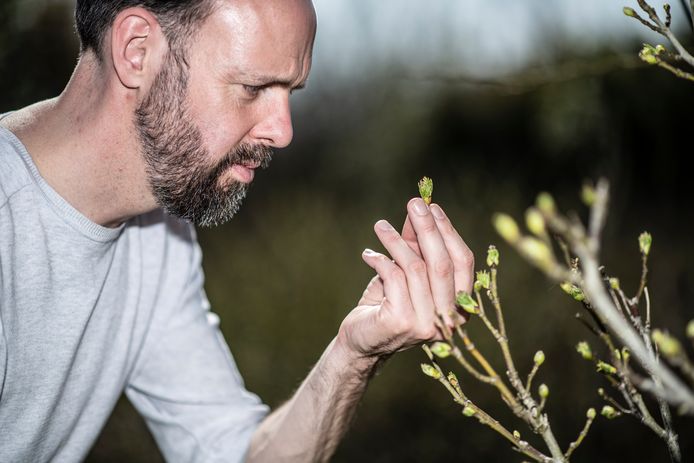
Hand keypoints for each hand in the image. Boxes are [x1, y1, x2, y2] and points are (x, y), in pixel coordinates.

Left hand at [337, 198, 473, 358]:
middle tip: (413, 204)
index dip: (448, 232)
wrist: (361, 340)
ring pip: (416, 268)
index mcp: (460, 307)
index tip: (432, 207)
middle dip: (428, 229)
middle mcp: (449, 320)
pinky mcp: (400, 322)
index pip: (463, 263)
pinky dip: (379, 260)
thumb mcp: (406, 271)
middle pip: (442, 264)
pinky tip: (368, 255)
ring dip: (396, 241)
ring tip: (380, 227)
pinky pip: (393, 277)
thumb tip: (421, 210)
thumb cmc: (387, 304)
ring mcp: (425, 324)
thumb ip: (416, 245)